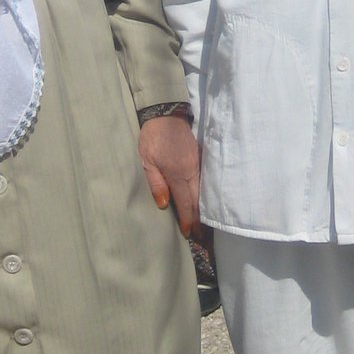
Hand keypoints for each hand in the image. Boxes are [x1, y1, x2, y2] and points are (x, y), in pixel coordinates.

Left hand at [138, 114, 199, 236]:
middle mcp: (192, 172)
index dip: (187, 220)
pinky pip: (205, 183)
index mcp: (178, 174)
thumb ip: (156, 184)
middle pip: (198, 201)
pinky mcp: (202, 160)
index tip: (189, 234)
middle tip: (202, 238)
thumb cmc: (152, 138)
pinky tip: (205, 204)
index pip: (185, 203)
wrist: (166, 115)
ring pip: (204, 193)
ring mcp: (199, 165)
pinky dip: (206, 197)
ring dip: (204, 211)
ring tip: (205, 226)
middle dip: (200, 221)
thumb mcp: (147, 161)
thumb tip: (164, 205)